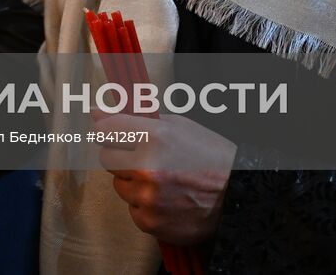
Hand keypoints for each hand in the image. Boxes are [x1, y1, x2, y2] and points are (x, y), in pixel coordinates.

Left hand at [95, 108, 235, 244]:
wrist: (239, 195)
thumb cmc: (210, 157)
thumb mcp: (177, 126)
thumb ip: (133, 118)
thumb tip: (96, 113)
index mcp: (154, 137)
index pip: (104, 129)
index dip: (110, 131)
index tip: (115, 135)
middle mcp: (147, 167)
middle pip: (106, 158)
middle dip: (123, 157)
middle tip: (147, 159)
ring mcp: (148, 197)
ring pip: (118, 185)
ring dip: (134, 183)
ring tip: (164, 180)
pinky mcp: (150, 221)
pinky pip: (132, 209)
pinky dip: (145, 206)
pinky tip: (167, 199)